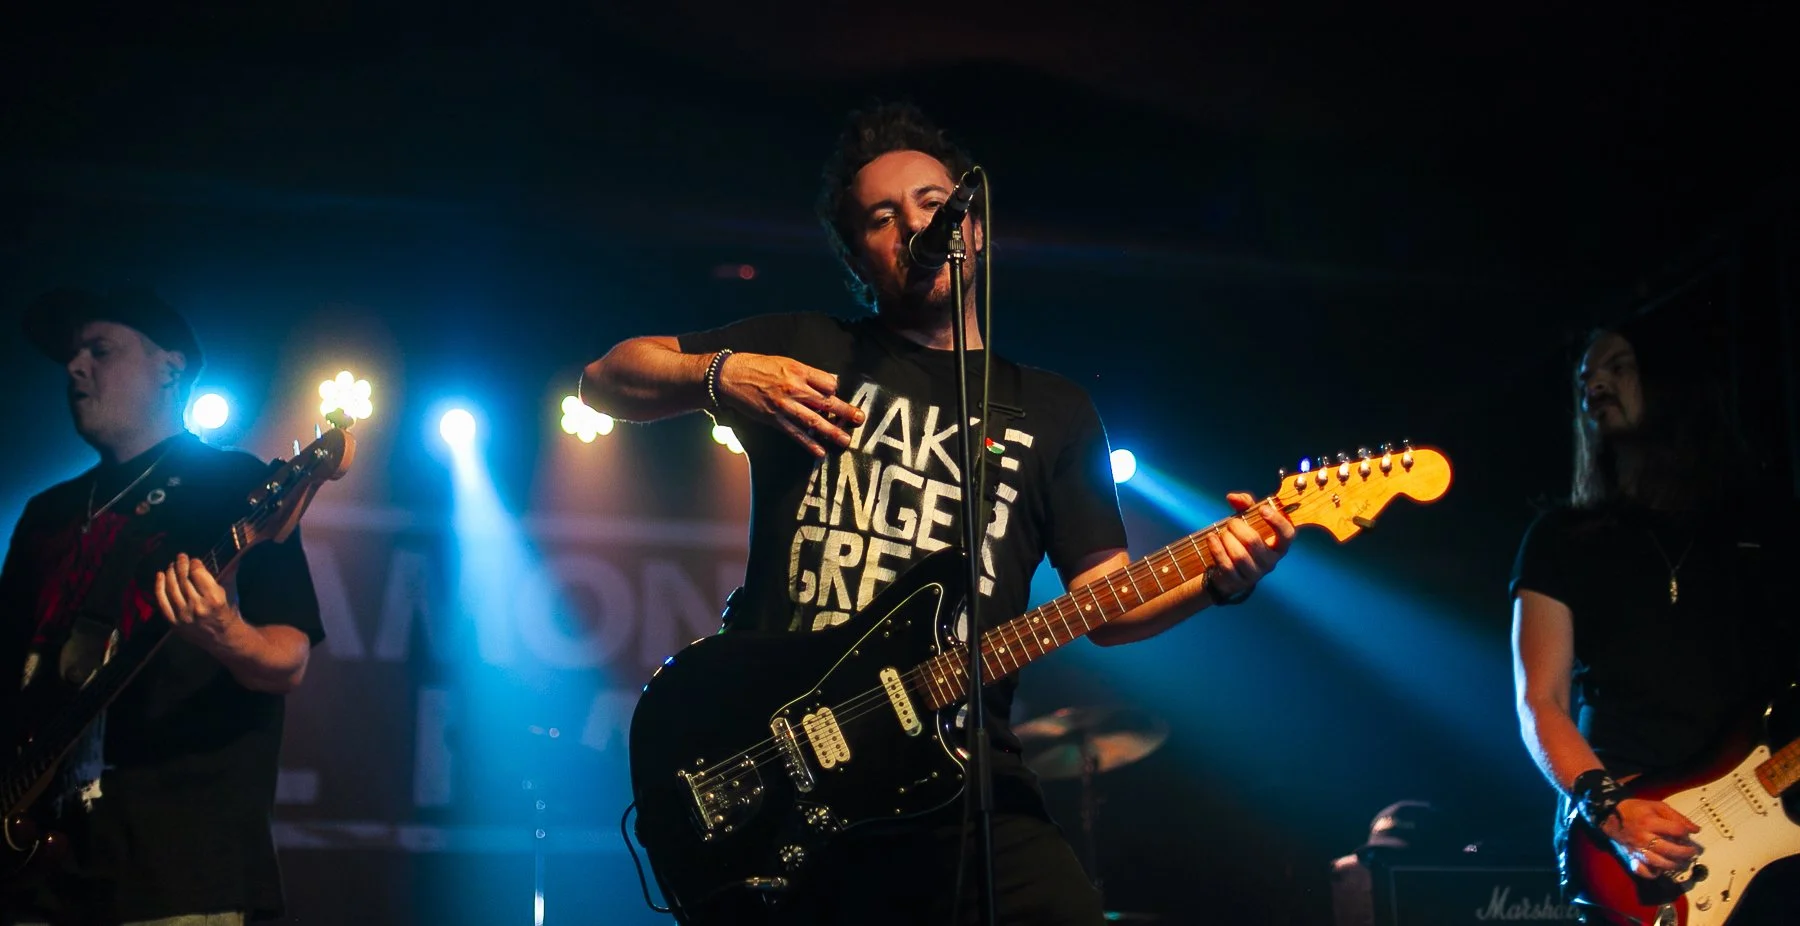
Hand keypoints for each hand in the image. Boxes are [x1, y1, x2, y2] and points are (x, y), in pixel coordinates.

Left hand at [155, 553, 244, 649]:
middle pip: (183, 579)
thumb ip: (228, 574)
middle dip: (181, 564)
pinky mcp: (173, 622)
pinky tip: (160, 575)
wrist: (222, 638)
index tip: (194, 560)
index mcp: (214, 598)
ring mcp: (183, 615)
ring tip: (172, 565)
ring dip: (170, 572)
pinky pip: (162, 601)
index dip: (194, 563)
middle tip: (181, 556)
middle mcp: (197, 606)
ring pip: (172, 587)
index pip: (198, 574)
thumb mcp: (231, 592)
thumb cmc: (228, 612)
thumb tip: (232, 555)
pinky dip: (159, 586)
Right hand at [716, 352, 865, 456]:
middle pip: (827, 401)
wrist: (730, 376)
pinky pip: (796, 434)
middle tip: (859, 419)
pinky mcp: (775, 419)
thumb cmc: (757, 366)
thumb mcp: (784, 362)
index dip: (834, 391)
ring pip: (815, 420)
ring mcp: (785, 405)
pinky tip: (820, 452)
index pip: (828, 383)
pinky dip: (809, 444)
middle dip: (845, 411)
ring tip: (846, 440)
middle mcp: (795, 388)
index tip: (835, 396)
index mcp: (799, 370)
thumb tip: (825, 383)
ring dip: (832, 431)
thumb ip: (805, 373)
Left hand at [1203, 493, 1296, 598]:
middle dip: (1237, 527)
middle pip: (1253, 541)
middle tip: (1231, 523)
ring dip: (1226, 539)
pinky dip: (1216, 548)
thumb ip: (1244, 505)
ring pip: (1239, 555)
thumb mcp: (1248, 521)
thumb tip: (1232, 497)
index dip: (1277, 521)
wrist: (1228, 571)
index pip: (1287, 535)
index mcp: (1278, 546)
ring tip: (1222, 533)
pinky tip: (1212, 538)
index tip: (1262, 509)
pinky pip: (1226, 564)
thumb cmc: (1243, 540)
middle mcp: (1270, 562)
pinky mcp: (1238, 582)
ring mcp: (1254, 574)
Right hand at [1602, 797, 1702, 876]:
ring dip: (1675, 865)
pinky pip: (1644, 871)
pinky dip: (1654, 873)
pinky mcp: (1632, 857)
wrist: (1611, 815)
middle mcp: (1644, 837)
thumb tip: (1695, 829)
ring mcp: (1638, 850)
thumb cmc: (1636, 810)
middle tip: (1692, 852)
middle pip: (1671, 850)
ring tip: (1682, 862)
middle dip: (1686, 852)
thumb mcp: (1657, 806)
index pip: (1676, 830)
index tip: (1688, 834)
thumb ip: (1677, 817)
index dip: (1687, 833)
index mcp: (1650, 822)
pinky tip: (1661, 869)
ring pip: (1660, 863)